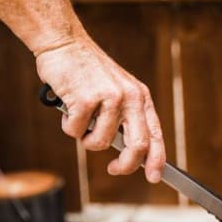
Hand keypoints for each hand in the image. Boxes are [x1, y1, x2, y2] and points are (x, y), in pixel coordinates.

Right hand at [35, 37, 164, 182]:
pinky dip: (69, 126)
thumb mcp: (119, 90)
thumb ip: (127, 117)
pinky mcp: (86, 99)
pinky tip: (69, 108)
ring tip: (81, 120)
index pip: (155, 135)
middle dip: (126, 165)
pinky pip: (76, 131)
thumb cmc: (89, 72)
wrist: (64, 43)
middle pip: (137, 146)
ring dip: (86, 139)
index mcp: (140, 98)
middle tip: (114, 169)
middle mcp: (130, 98)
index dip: (157, 160)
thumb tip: (134, 153)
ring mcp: (109, 98)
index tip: (154, 177)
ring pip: (100, 142)